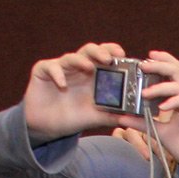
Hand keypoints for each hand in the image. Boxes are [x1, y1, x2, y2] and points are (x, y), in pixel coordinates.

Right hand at [23, 42, 140, 140]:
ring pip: (71, 57)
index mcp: (94, 75)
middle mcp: (79, 68)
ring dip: (81, 60)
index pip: (106, 56)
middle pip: (90, 51)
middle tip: (109, 59)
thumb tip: (134, 118)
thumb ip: (114, 115)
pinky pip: (50, 67)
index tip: (123, 56)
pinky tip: (63, 84)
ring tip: (89, 68)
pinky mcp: (43, 71)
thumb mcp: (97, 117)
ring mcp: (61, 68)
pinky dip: (57, 74)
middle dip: (100, 52)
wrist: (47, 126)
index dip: (113, 52)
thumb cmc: (74, 117)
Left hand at [117, 51, 178, 176]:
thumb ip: (143, 123)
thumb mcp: (160, 133)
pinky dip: (175, 101)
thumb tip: (121, 116)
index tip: (143, 61)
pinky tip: (163, 107)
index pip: (172, 73)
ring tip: (145, 93)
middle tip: (142, 66)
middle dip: (159, 66)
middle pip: (177, 71)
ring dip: (162, 86)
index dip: (160, 63)